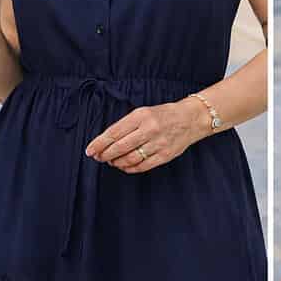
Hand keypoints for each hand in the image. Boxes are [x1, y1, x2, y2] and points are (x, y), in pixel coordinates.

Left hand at [84, 98, 207, 173]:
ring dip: (116, 162)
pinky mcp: (165, 155)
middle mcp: (149, 129)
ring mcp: (158, 143)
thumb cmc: (163, 115)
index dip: (99, 143)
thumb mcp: (143, 112)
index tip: (89, 150)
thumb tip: (106, 141)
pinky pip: (142, 166)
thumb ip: (126, 125)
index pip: (114, 132)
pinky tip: (124, 166)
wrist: (190, 119)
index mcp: (141, 116)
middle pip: (120, 147)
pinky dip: (130, 168)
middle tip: (98, 157)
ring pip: (130, 158)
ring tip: (111, 161)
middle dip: (105, 154)